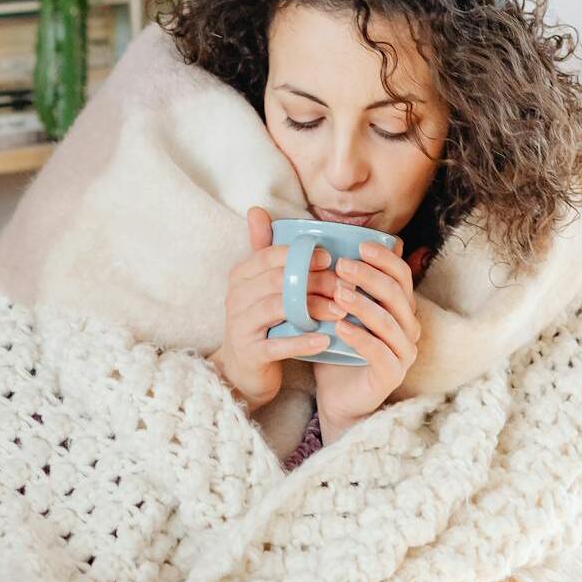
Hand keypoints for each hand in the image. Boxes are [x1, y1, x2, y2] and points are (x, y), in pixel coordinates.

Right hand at [208, 206, 346, 413]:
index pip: (270, 255)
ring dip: (315, 308)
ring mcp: (240, 326)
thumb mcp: (259, 285)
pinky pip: (279, 344)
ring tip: (342, 311)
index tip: (330, 257)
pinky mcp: (250, 353)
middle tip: (346, 285)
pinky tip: (326, 340)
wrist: (242, 371)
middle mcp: (235, 297)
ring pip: (280, 308)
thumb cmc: (260, 322)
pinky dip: (304, 341)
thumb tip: (257, 209)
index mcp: (240, 276)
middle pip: (279, 280)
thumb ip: (262, 250)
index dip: (302, 254)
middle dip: (315, 280)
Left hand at [312, 239, 423, 442]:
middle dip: (369, 276)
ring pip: (389, 320)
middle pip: (396, 292)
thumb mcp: (329, 308)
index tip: (358, 246)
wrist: (335, 396)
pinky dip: (361, 337)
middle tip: (341, 266)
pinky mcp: (393, 373)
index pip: (400, 273)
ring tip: (338, 294)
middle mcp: (408, 325)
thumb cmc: (334, 346)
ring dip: (363, 304)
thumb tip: (300, 237)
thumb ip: (322, 276)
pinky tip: (339, 328)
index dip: (383, 257)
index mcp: (398, 304)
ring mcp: (403, 350)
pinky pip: (381, 352)